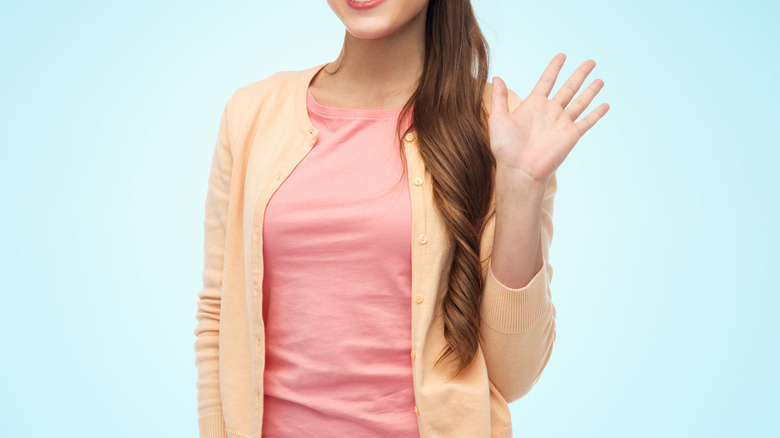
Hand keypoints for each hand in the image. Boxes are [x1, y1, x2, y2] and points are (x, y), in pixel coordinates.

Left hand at [489, 53, 609, 183]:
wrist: (518, 170)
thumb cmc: (505, 147)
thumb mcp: (498, 118)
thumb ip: (499, 98)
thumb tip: (497, 77)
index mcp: (533, 105)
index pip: (547, 81)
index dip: (554, 68)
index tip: (562, 55)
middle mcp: (550, 112)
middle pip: (568, 87)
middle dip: (579, 74)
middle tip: (591, 61)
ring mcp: (561, 123)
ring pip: (580, 102)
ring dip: (590, 91)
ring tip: (599, 80)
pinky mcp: (571, 135)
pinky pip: (586, 122)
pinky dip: (596, 114)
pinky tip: (605, 105)